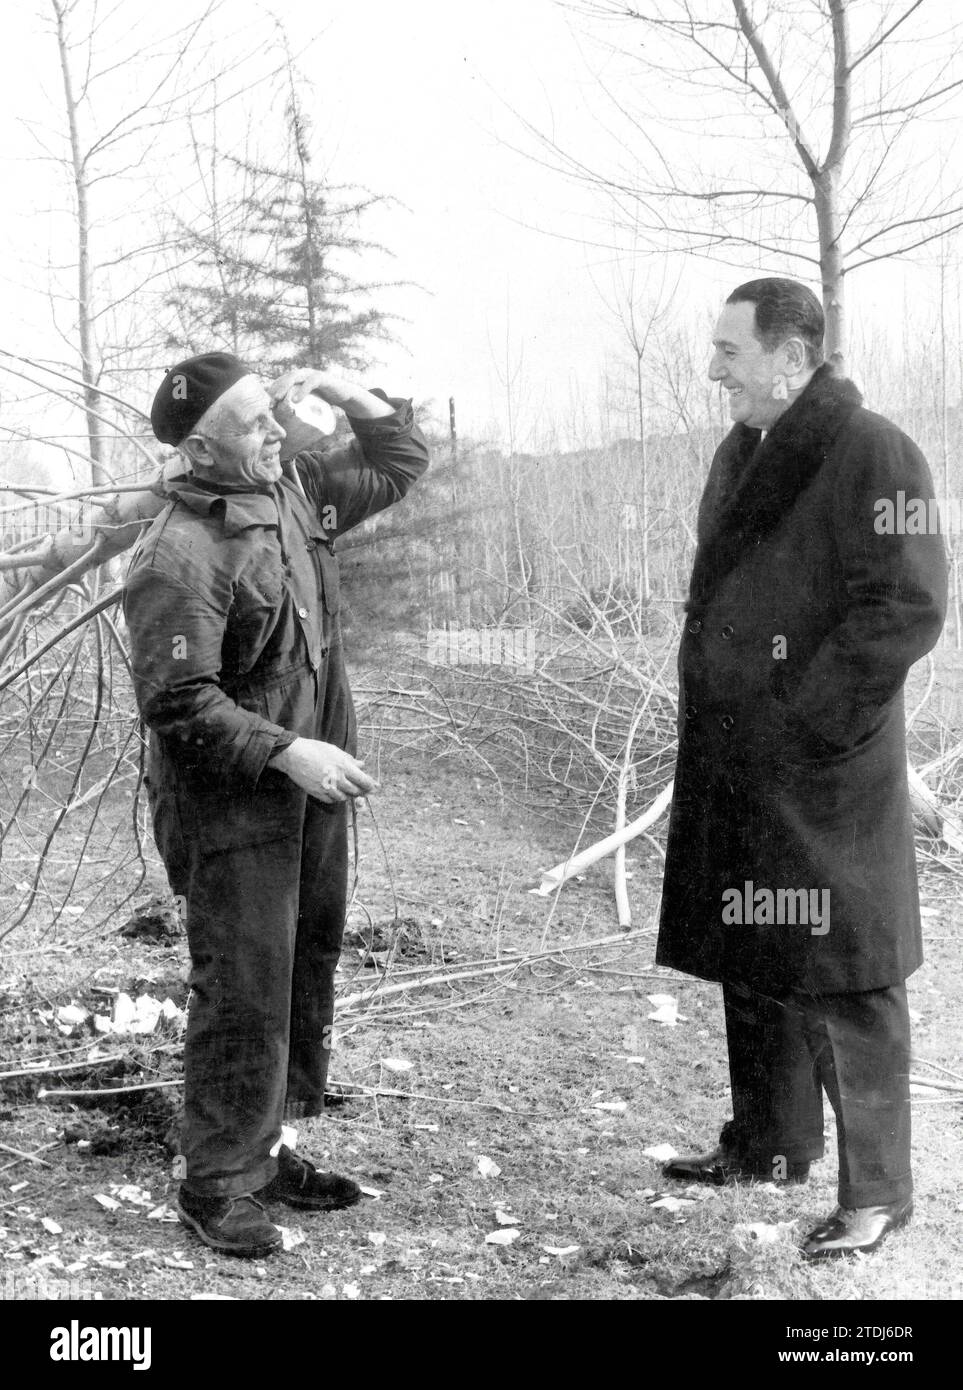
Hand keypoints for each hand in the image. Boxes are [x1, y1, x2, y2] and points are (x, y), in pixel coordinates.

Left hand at [268, 369, 395, 421]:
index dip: (270, 392)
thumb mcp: (309, 405)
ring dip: (283, 387)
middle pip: (283, 379)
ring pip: (293, 378)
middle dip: (273, 390)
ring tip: (276, 399)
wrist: (345, 395)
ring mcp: (311, 375)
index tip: (262, 405)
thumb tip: (286, 431)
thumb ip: (298, 411)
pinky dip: (302, 390)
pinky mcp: (322, 378)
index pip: (279, 383)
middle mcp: (301, 374)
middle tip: (266, 403)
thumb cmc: (325, 401)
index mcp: (296, 379)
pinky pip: (310, 382)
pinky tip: (296, 399)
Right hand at [270, 738, 376, 802]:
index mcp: (344, 767)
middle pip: (355, 791)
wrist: (294, 756)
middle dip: (361, 791)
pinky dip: (336, 798)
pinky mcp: (318, 793)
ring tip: (349, 790)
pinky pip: (332, 800)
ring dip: (349, 795)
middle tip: (365, 791)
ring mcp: (327, 788)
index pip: (363, 781)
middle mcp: (337, 779)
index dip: (371, 786)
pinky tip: (336, 792)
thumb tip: (362, 765)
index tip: (374, 787)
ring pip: (344, 798)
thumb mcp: (334, 751)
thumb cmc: (315, 749)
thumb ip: (350, 760)